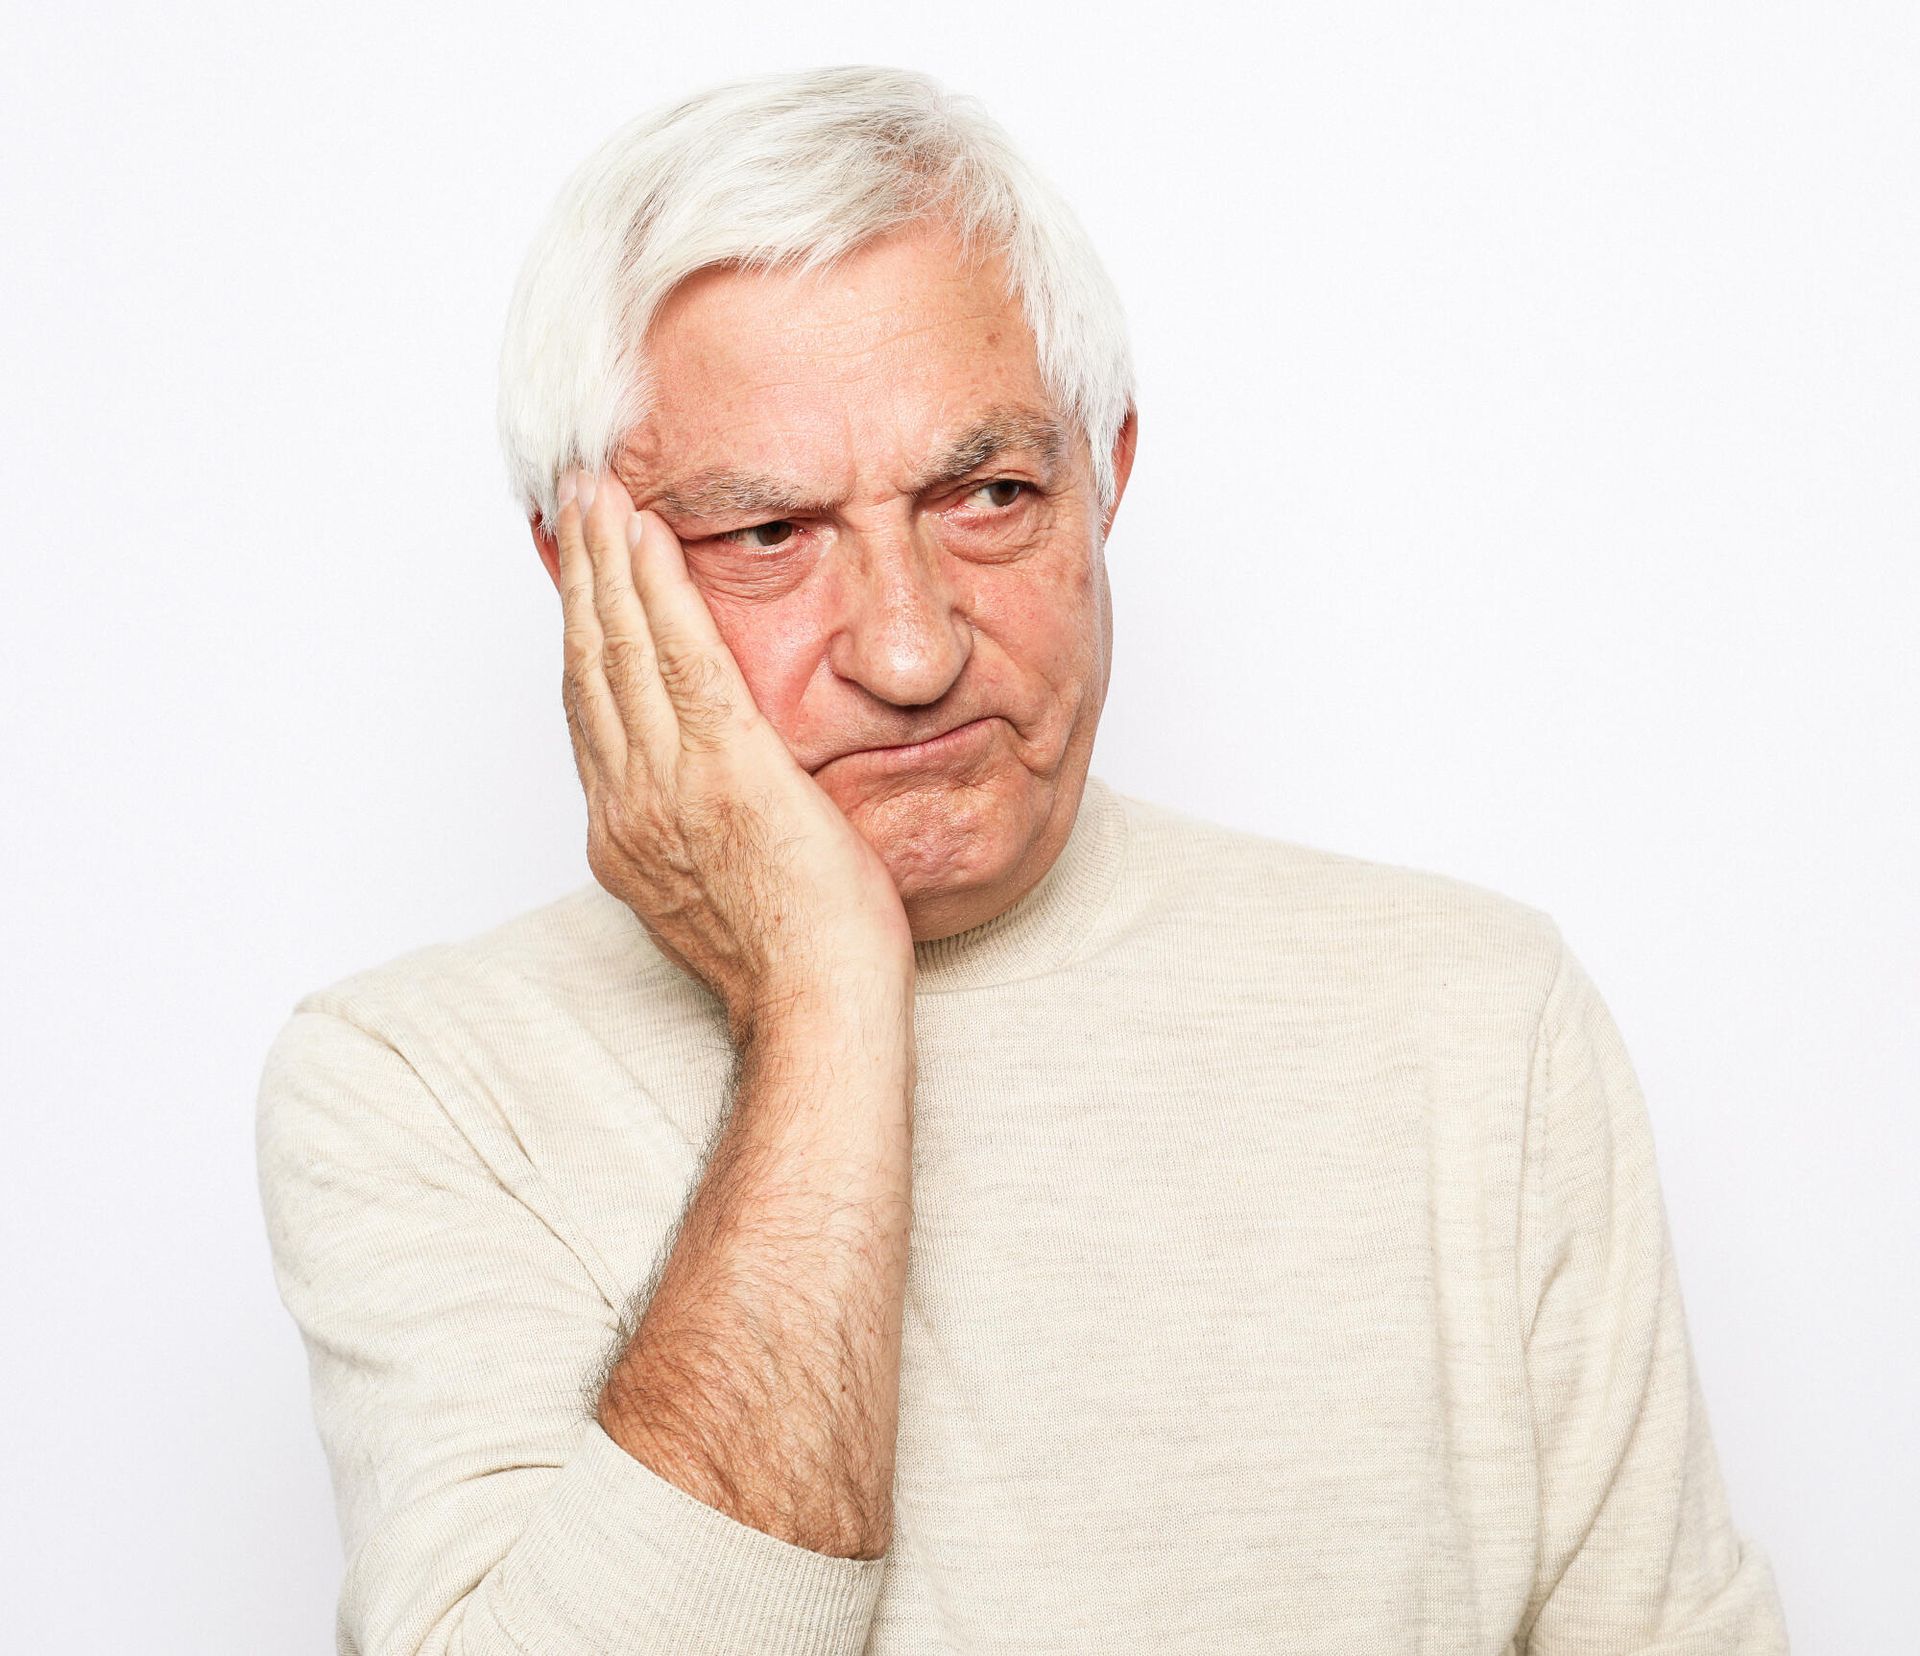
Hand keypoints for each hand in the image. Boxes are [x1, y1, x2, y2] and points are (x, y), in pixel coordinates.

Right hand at [553, 467, 914, 1035]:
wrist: (815, 1007)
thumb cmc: (790, 959)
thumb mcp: (718, 888)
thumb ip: (696, 830)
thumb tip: (708, 800)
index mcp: (625, 830)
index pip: (590, 707)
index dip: (580, 629)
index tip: (581, 572)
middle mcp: (628, 800)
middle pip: (589, 663)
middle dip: (579, 574)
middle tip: (573, 501)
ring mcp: (670, 783)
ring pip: (621, 649)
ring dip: (606, 562)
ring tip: (598, 495)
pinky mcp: (726, 768)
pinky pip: (682, 659)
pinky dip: (659, 590)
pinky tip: (649, 537)